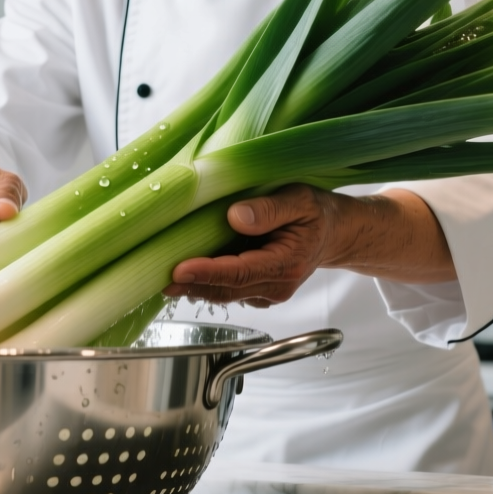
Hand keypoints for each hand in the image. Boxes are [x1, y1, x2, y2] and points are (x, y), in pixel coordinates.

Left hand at [165, 185, 456, 304]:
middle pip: (225, 289)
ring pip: (224, 293)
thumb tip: (236, 217)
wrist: (336, 233)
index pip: (239, 272)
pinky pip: (228, 291)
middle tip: (155, 276)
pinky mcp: (258, 293)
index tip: (177, 270)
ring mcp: (267, 294)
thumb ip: (270, 209)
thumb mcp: (301, 199)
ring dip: (194, 287)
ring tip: (160, 274)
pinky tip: (185, 272)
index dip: (206, 273)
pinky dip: (206, 284)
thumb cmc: (318, 213)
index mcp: (286, 264)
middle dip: (190, 285)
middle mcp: (276, 286)